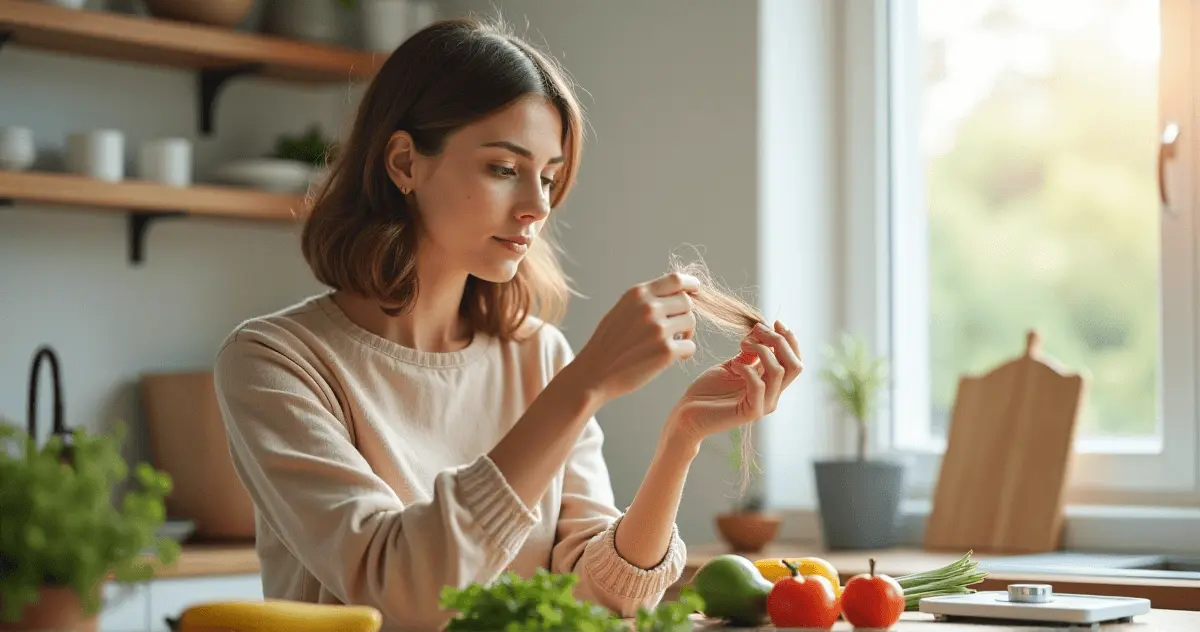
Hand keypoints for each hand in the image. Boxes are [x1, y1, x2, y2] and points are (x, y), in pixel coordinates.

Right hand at [573, 272, 700, 401]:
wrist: (593, 374)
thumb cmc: (608, 344)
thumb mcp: (622, 310)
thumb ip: (646, 300)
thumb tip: (678, 294)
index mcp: (638, 294)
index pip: (676, 280)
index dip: (691, 284)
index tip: (696, 290)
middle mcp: (649, 308)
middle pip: (687, 302)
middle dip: (684, 315)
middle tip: (676, 329)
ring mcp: (659, 329)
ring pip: (691, 322)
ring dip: (686, 333)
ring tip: (671, 343)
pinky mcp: (666, 351)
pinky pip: (690, 346)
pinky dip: (684, 353)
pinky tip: (670, 358)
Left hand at [666, 320, 802, 445]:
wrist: (687, 416)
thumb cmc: (707, 391)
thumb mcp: (732, 365)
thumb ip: (750, 353)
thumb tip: (761, 329)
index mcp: (770, 384)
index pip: (795, 361)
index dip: (790, 339)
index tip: (776, 322)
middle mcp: (772, 395)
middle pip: (794, 365)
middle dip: (779, 341)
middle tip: (757, 331)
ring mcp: (763, 405)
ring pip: (778, 371)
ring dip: (761, 350)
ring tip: (742, 345)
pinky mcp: (749, 412)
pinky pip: (758, 386)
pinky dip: (747, 369)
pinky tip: (733, 365)